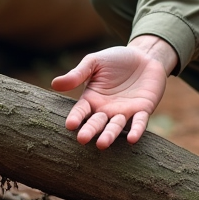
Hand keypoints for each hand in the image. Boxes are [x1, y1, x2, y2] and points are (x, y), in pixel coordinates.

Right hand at [50, 42, 171, 148]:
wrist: (144, 56)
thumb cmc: (116, 59)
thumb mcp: (94, 62)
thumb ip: (78, 73)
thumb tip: (54, 84)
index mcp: (92, 99)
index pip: (81, 111)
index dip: (76, 118)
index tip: (70, 125)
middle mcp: (106, 110)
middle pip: (97, 123)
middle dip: (90, 131)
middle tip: (83, 139)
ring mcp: (124, 112)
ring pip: (116, 126)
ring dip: (110, 135)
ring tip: (102, 144)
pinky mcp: (143, 111)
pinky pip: (139, 122)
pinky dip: (136, 130)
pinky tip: (131, 139)